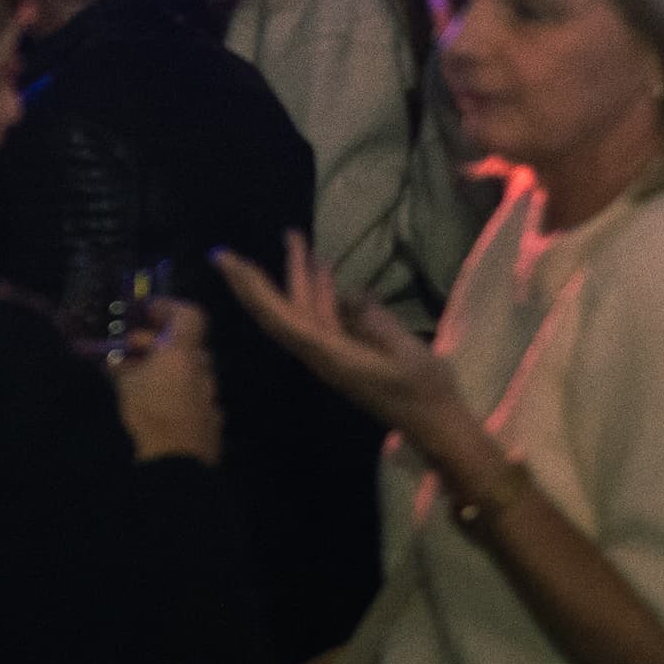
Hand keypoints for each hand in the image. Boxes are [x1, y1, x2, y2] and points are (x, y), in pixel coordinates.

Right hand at [110, 295, 221, 467]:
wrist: (176, 465)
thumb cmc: (149, 415)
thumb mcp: (125, 386)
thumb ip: (121, 367)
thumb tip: (115, 359)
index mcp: (183, 353)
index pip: (189, 315)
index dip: (168, 308)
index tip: (146, 313)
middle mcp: (202, 370)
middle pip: (187, 345)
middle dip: (159, 343)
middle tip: (132, 349)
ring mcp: (211, 397)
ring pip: (191, 372)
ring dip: (169, 370)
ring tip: (142, 380)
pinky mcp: (212, 422)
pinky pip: (195, 397)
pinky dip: (178, 394)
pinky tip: (161, 407)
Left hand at [215, 230, 463, 444]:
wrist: (437, 425)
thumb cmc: (425, 391)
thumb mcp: (405, 352)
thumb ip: (374, 321)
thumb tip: (348, 296)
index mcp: (329, 356)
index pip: (280, 317)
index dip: (252, 289)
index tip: (227, 263)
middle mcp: (321, 354)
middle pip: (280, 312)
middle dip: (256, 280)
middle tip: (229, 251)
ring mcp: (332, 354)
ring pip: (303, 310)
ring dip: (298, 275)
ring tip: (295, 237)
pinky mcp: (346, 353)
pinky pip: (324, 317)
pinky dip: (321, 291)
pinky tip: (324, 269)